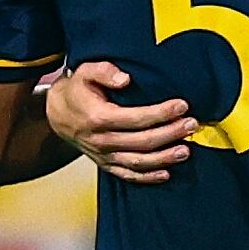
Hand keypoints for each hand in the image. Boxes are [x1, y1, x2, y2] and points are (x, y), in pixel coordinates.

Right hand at [45, 60, 194, 183]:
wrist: (57, 114)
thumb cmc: (77, 90)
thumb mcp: (85, 72)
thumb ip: (104, 71)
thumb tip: (125, 79)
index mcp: (98, 117)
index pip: (136, 118)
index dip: (161, 113)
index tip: (182, 106)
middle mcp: (101, 140)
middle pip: (142, 141)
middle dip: (170, 134)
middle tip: (192, 125)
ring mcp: (103, 155)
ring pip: (138, 162)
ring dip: (165, 158)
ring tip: (186, 150)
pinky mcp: (106, 165)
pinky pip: (128, 176)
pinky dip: (148, 177)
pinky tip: (167, 173)